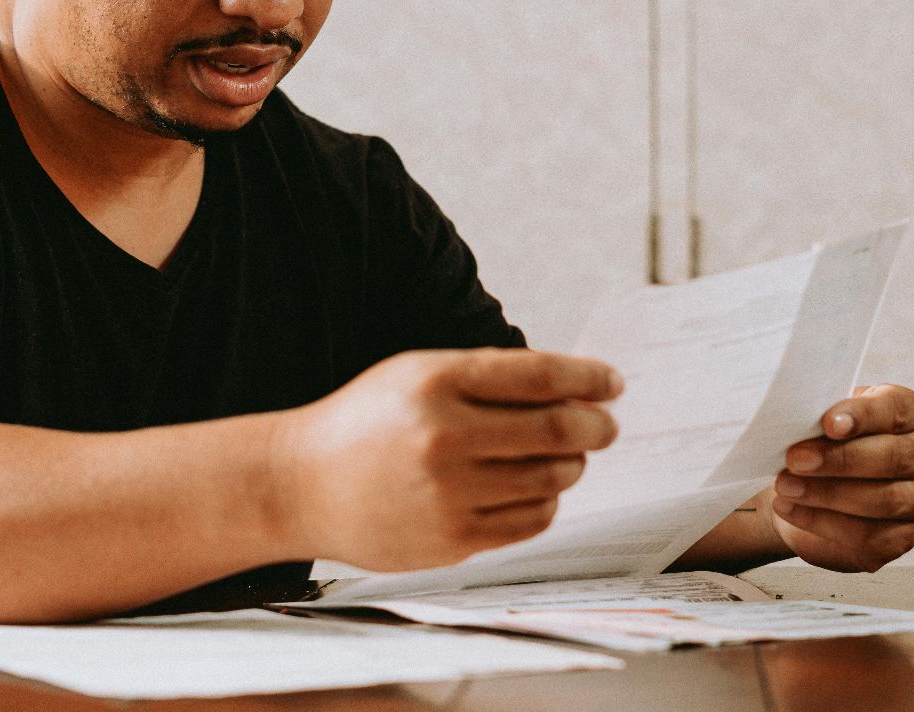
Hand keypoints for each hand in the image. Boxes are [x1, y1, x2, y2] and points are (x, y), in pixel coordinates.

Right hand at [278, 348, 620, 571]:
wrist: (301, 485)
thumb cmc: (367, 423)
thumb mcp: (417, 374)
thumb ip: (487, 377)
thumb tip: (571, 389)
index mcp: (436, 381)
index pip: (540, 377)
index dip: (589, 379)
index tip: (612, 383)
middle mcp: (444, 436)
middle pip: (558, 430)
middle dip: (596, 426)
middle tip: (605, 425)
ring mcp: (448, 492)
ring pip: (551, 478)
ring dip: (573, 466)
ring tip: (566, 457)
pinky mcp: (452, 539)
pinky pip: (531, 520)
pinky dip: (546, 501)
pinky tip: (536, 489)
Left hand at [770, 383, 913, 571]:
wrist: (811, 489)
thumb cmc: (824, 444)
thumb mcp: (825, 421)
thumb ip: (824, 417)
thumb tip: (802, 421)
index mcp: (911, 416)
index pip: (896, 409)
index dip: (863, 415)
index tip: (828, 424)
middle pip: (893, 457)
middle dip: (840, 459)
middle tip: (795, 459)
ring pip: (883, 499)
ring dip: (827, 493)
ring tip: (786, 486)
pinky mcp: (901, 538)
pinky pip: (867, 535)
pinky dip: (822, 522)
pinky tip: (791, 509)